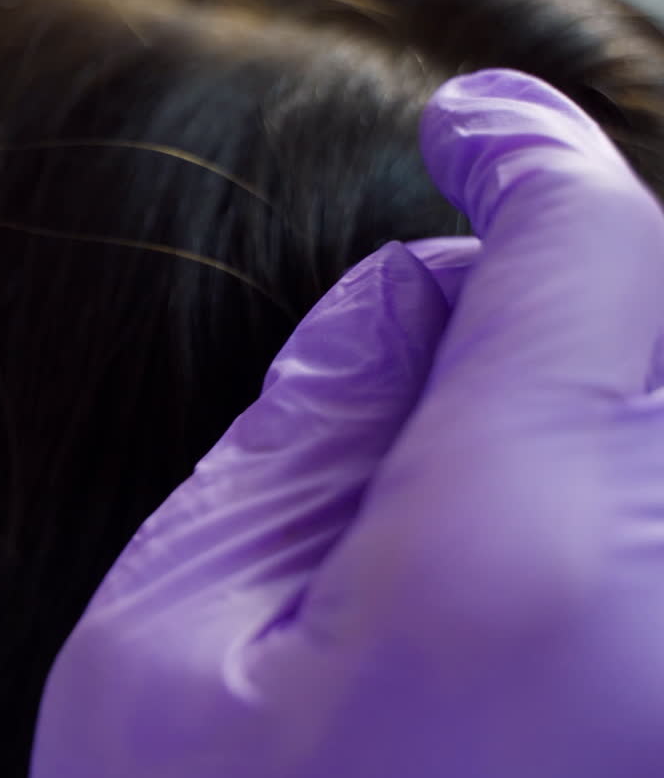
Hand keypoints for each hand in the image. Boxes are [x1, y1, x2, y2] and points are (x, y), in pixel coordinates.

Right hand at [10, 69, 663, 777]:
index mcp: (517, 577)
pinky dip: (622, 489)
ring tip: (486, 430)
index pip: (591, 262)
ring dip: (618, 389)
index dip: (528, 164)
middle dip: (583, 276)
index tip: (475, 131)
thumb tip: (409, 289)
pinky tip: (536, 524)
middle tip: (457, 305)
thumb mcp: (160, 647)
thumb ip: (299, 433)